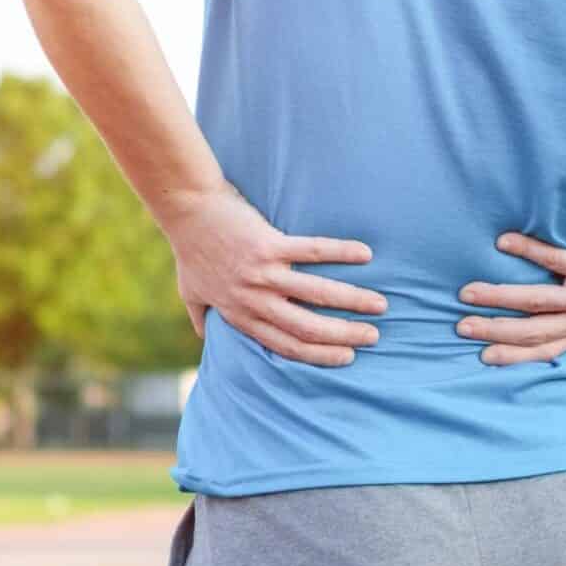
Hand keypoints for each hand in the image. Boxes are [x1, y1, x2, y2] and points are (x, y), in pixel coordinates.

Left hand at [160, 183, 384, 366]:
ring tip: (380, 304)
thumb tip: (204, 337)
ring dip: (353, 301)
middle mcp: (253, 299)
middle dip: (344, 336)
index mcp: (240, 315)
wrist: (186, 209)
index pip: (285, 346)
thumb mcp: (190, 292)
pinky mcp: (268, 244)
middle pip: (307, 328)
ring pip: (317, 294)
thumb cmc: (190, 249)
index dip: (318, 355)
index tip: (346, 357)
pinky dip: (342, 253)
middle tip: (372, 336)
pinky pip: (313, 252)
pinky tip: (366, 255)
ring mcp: (262, 273)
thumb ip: (201, 317)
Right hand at [457, 198, 565, 365]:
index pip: (544, 349)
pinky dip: (524, 250)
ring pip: (537, 302)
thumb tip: (514, 305)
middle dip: (494, 331)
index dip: (513, 355)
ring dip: (498, 297)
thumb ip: (563, 304)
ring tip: (468, 292)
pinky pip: (552, 260)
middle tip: (462, 327)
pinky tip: (502, 243)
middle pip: (534, 330)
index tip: (482, 357)